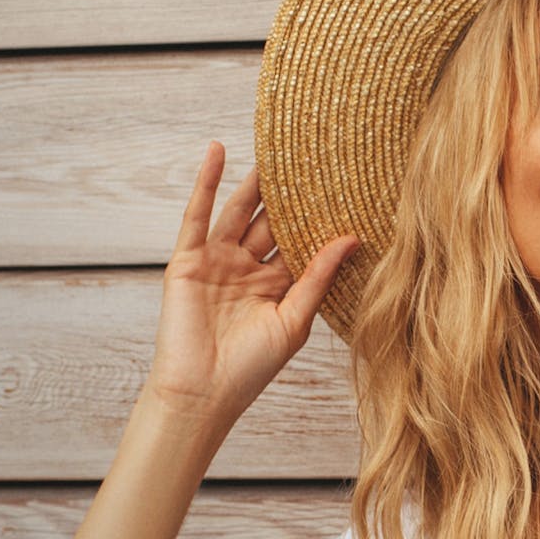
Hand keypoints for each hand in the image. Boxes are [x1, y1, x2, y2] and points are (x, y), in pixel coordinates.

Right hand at [144, 140, 359, 423]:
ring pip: (238, 211)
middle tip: (312, 153)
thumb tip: (351, 237)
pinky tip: (217, 151)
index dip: (317, 214)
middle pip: (269, 220)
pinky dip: (206, 182)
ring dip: (253, 180)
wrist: (202, 393)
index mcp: (275, 285)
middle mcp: (246, 269)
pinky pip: (198, 214)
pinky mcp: (188, 260)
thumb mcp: (294, 319)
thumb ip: (318, 275)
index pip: (299, 240)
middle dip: (288, 191)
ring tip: (274, 145)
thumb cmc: (250, 369)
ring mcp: (216, 262)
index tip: (343, 181)